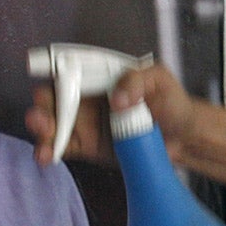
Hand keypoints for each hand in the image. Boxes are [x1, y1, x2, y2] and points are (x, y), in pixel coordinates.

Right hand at [26, 62, 199, 166]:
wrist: (182, 138)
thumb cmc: (171, 102)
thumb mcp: (160, 80)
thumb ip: (138, 81)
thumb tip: (117, 99)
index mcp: (100, 75)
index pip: (70, 68)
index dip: (53, 69)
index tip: (45, 75)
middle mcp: (86, 96)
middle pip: (53, 96)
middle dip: (43, 105)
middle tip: (45, 117)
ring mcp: (83, 122)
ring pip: (52, 123)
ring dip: (42, 130)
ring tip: (44, 139)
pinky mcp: (85, 145)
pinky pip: (61, 147)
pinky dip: (50, 151)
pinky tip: (46, 157)